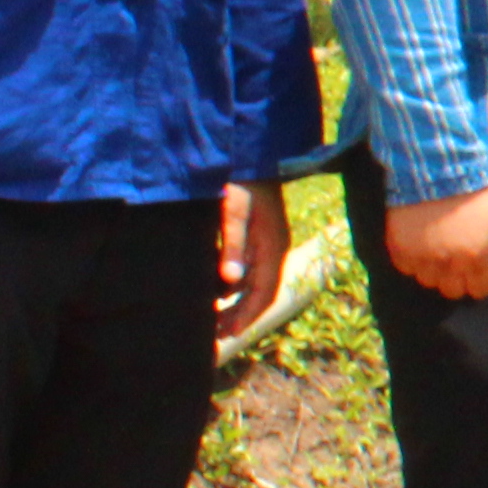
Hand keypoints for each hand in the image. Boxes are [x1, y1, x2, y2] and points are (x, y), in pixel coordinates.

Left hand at [218, 179, 292, 339]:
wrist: (248, 153)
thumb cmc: (240, 181)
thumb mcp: (232, 210)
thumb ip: (231, 244)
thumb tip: (231, 280)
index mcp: (273, 246)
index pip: (265, 292)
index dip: (247, 316)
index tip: (228, 333)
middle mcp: (274, 248)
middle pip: (260, 292)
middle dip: (240, 315)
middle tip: (217, 334)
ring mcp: (267, 242)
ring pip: (254, 282)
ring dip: (236, 302)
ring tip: (213, 318)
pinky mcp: (256, 236)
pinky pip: (248, 269)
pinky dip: (233, 286)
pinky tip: (216, 290)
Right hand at [382, 182, 487, 302]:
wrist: (437, 168)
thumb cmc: (478, 196)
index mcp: (478, 254)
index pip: (482, 290)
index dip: (483, 279)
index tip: (480, 265)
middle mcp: (449, 260)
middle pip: (454, 291)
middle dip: (460, 278)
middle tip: (459, 255)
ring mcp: (421, 256)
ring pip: (430, 282)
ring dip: (436, 270)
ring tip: (440, 245)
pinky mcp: (399, 248)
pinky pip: (408, 269)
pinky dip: (415, 260)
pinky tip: (423, 240)